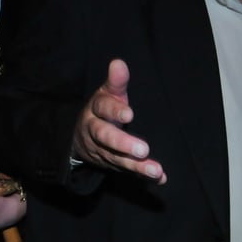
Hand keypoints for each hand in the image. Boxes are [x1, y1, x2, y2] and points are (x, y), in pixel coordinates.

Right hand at [72, 59, 165, 182]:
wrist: (80, 137)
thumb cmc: (102, 110)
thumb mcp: (106, 94)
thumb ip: (116, 81)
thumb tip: (119, 62)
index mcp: (95, 110)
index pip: (102, 108)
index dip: (114, 111)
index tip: (130, 114)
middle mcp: (95, 131)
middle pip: (105, 137)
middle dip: (123, 144)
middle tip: (143, 149)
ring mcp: (101, 151)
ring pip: (116, 159)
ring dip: (136, 166)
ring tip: (156, 170)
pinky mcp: (111, 164)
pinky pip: (126, 171)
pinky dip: (142, 176)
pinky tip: (161, 178)